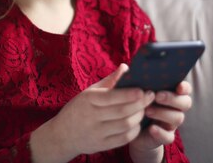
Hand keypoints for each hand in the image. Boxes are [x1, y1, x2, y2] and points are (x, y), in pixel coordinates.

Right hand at [30, 64, 154, 162]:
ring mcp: (96, 133)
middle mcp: (91, 116)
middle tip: (150, 97)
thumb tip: (126, 67)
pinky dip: (134, 130)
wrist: (62, 134)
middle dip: (140, 104)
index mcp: (88, 99)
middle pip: (122, 111)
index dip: (129, 94)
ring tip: (144, 109)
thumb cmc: (79, 108)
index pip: (112, 97)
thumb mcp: (89, 92)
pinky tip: (137, 123)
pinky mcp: (101, 145)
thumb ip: (109, 80)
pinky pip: (123, 139)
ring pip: (125, 125)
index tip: (143, 89)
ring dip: (139, 116)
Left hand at [128, 81, 192, 162]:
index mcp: (170, 92)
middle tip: (157, 96)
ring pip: (178, 118)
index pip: (185, 88)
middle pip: (186, 102)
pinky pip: (168, 136)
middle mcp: (175, 107)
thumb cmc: (134, 104)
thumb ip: (133, 80)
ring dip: (164, 113)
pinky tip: (151, 128)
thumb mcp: (133, 92)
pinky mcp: (165, 136)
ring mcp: (171, 123)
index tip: (178, 86)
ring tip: (147, 110)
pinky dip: (160, 132)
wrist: (129, 129)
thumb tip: (124, 67)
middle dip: (172, 98)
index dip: (184, 87)